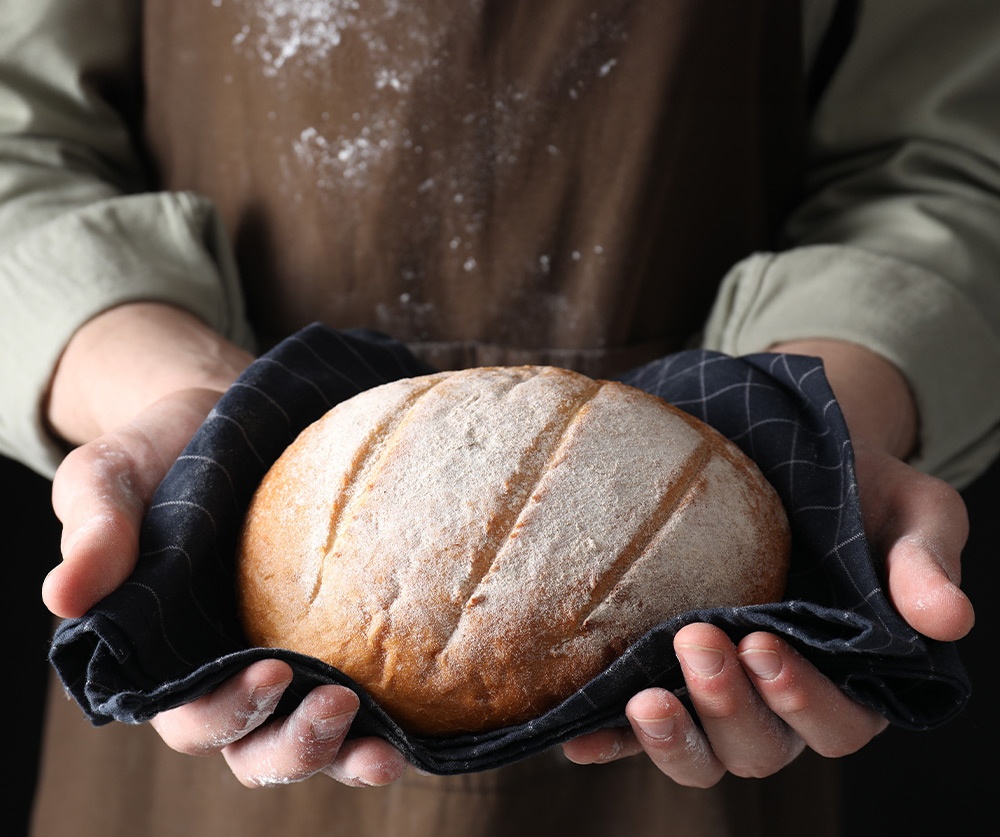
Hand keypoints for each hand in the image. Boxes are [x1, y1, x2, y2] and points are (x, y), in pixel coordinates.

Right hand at [43, 302, 408, 787]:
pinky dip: (391, 720)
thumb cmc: (162, 451)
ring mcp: (290, 658)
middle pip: (257, 749)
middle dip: (295, 747)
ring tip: (388, 752)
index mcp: (166, 658)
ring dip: (348, 754)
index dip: (226, 710)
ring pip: (314, 740)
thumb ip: (94, 529)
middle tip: (339, 707)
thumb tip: (63, 596)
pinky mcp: (338, 634)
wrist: (227, 414)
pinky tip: (422, 720)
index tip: (273, 671)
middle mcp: (230, 672)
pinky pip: (367, 694)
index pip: (190, 715)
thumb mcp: (111, 477)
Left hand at [563, 339, 974, 784]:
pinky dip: (612, 742)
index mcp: (853, 676)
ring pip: (704, 752)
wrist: (791, 456)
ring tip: (643, 699)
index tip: (765, 643)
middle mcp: (783, 697)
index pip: (838, 720)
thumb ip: (925, 564)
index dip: (803, 697)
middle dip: (729, 705)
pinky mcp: (669, 674)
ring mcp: (722, 691)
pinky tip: (578, 739)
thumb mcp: (912, 512)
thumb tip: (949, 619)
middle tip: (700, 639)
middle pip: (761, 746)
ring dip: (673, 739)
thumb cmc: (861, 489)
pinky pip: (638, 730)